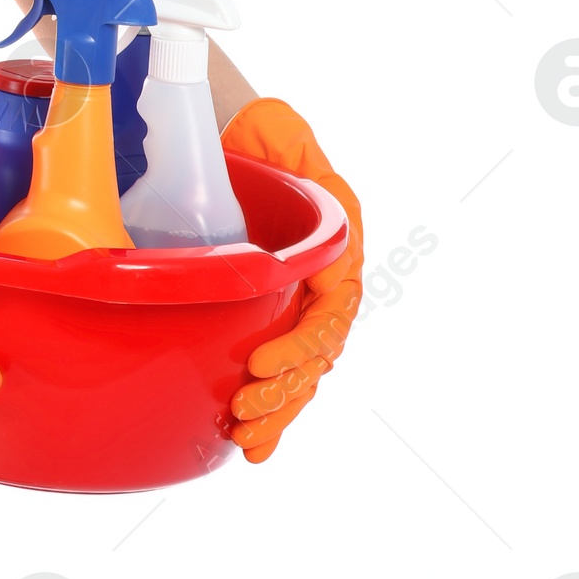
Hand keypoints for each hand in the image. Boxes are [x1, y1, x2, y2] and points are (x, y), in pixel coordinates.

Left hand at [220, 98, 362, 462]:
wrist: (239, 139)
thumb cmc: (264, 134)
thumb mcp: (284, 131)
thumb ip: (293, 145)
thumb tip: (284, 146)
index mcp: (338, 245)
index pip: (332, 307)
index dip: (301, 342)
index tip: (259, 363)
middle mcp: (328, 280)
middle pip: (319, 351)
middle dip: (285, 389)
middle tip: (244, 413)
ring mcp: (302, 300)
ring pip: (304, 370)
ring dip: (278, 408)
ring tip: (246, 438)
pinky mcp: (272, 314)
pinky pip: (281, 368)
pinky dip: (271, 409)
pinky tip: (249, 446)